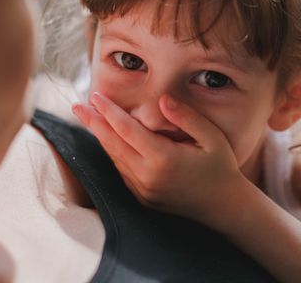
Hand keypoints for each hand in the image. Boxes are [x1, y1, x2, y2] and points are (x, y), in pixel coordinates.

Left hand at [72, 92, 245, 224]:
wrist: (223, 205)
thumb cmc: (220, 166)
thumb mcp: (211, 137)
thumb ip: (187, 117)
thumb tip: (162, 99)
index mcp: (163, 159)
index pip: (127, 130)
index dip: (109, 112)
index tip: (97, 96)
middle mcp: (147, 176)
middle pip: (112, 144)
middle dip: (93, 122)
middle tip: (77, 105)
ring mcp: (143, 189)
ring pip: (114, 158)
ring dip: (100, 137)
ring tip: (89, 118)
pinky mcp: (142, 197)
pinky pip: (122, 170)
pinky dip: (113, 152)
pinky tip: (108, 139)